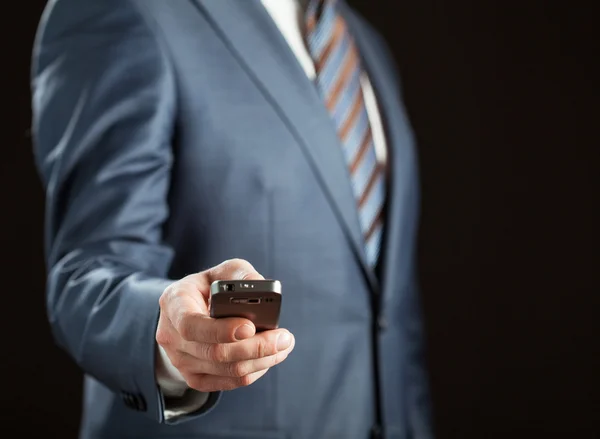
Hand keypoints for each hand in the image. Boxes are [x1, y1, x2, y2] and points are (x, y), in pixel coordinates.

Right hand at [156, 259, 294, 391]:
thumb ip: (242, 275)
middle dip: (255, 347)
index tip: (250, 326)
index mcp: (174, 303)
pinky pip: (228, 382)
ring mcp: (180, 360)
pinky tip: (268, 358)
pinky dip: (254, 371)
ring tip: (283, 345)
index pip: (191, 325)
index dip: (221, 330)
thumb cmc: (211, 287)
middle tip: (284, 338)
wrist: (193, 310)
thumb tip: (261, 287)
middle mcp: (171, 335)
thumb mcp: (224, 271)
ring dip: (261, 360)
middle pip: (215, 352)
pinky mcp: (194, 378)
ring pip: (226, 370)